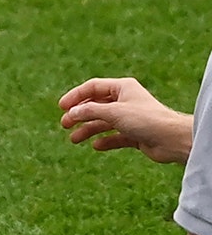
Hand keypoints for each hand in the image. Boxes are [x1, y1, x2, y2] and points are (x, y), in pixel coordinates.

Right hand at [59, 77, 191, 163]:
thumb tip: (72, 112)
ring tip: (74, 139)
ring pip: (103, 122)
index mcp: (122, 88)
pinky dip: (104, 140)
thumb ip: (89, 111)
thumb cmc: (146, 120)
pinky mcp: (135, 134)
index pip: (92, 87)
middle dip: (79, 115)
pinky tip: (96, 146)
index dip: (75, 96)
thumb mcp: (113, 112)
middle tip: (65, 124)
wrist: (172, 139)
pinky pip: (114, 136)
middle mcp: (125, 101)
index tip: (61, 107)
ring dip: (88, 129)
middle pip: (96, 105)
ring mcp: (130, 118)